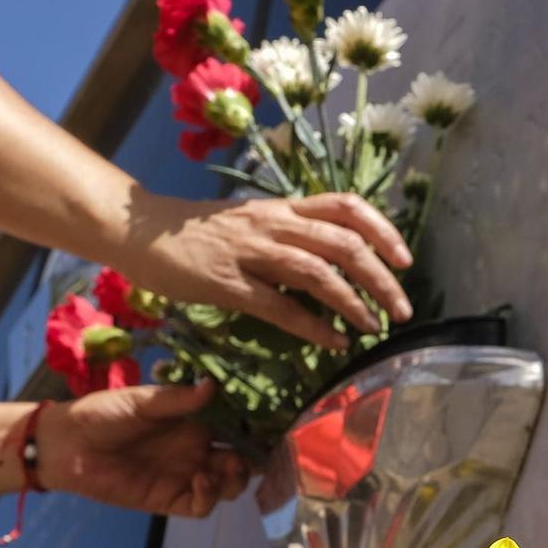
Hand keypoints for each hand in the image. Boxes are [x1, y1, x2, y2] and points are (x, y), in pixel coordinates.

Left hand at [39, 380, 249, 518]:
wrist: (67, 445)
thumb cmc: (102, 414)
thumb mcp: (142, 402)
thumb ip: (178, 399)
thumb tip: (213, 386)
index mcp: (194, 422)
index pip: (237, 427)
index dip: (257, 428)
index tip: (274, 423)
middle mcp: (196, 449)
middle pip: (242, 460)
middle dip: (256, 458)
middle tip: (259, 452)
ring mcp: (185, 476)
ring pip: (228, 486)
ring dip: (236, 479)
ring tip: (227, 466)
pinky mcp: (168, 500)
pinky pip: (200, 506)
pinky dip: (208, 496)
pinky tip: (200, 480)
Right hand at [136, 193, 413, 349]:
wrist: (142, 232)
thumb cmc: (199, 233)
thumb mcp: (252, 223)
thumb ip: (290, 236)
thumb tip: (333, 263)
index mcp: (283, 207)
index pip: (347, 205)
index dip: (383, 230)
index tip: (405, 259)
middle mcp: (274, 224)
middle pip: (343, 242)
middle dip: (381, 276)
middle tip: (402, 308)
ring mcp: (251, 252)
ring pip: (318, 272)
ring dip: (353, 302)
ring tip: (374, 327)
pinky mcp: (228, 283)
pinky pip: (279, 305)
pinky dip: (312, 326)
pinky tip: (333, 342)